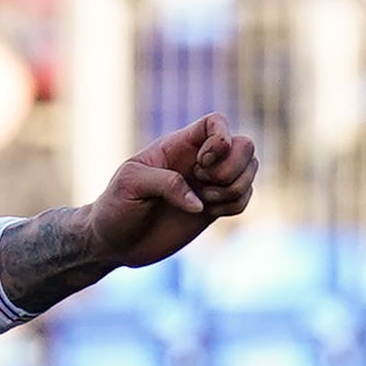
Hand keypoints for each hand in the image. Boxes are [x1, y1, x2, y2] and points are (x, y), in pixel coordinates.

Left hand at [77, 116, 259, 270]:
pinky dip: (235, 205)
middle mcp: (199, 160)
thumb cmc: (115, 206)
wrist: (114, 243)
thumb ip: (166, 184)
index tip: (202, 162)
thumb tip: (199, 203)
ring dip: (234, 188)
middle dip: (233, 167)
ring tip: (204, 201)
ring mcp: (209, 184)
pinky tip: (209, 212)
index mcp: (178, 145)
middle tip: (203, 182)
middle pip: (245, 145)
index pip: (216, 122)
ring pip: (251, 171)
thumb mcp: (130, 184)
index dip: (222, 138)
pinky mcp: (214, 209)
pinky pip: (245, 198)